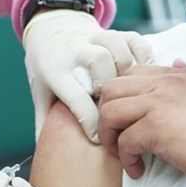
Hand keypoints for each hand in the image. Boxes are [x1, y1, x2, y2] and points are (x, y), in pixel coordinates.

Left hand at [23, 9, 153, 143]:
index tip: (98, 138)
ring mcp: (96, 37)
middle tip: (114, 107)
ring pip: (117, 46)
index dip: (89, 119)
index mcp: (55, 69)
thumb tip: (46, 154)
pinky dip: (142, 56)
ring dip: (126, 70)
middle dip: (109, 85)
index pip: (75, 95)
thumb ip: (45, 121)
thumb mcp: (41, 94)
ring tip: (129, 92)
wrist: (50, 32)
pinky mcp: (115, 32)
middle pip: (98, 60)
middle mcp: (75, 50)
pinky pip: (134, 39)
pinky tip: (143, 76)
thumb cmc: (48, 70)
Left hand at [97, 61, 185, 186]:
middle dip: (106, 115)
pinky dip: (126, 159)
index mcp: (177, 75)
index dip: (120, 97)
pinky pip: (124, 141)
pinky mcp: (156, 129)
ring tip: (122, 153)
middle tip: (115, 137)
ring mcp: (158, 104)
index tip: (123, 119)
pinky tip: (138, 169)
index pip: (132, 74)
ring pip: (109, 111)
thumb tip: (177, 64)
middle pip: (112, 89)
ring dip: (110, 136)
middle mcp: (164, 84)